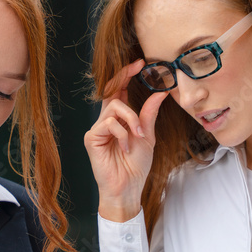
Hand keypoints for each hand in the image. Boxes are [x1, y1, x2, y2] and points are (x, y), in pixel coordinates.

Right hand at [83, 60, 168, 221]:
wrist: (128, 188)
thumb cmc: (135, 166)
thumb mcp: (147, 136)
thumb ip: (149, 114)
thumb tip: (160, 92)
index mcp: (120, 120)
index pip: (119, 91)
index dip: (126, 75)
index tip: (140, 63)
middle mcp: (106, 121)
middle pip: (112, 91)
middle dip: (125, 77)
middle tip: (141, 67)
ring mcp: (98, 129)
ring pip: (114, 108)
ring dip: (131, 120)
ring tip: (138, 137)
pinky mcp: (91, 138)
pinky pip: (108, 124)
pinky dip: (122, 134)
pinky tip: (125, 147)